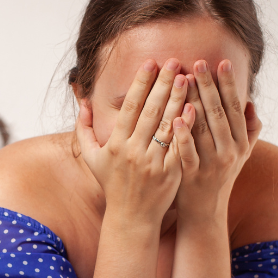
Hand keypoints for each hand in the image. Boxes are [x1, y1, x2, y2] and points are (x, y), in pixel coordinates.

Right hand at [77, 58, 193, 224]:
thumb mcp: (92, 158)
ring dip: (178, 98)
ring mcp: (152, 162)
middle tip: (175, 61)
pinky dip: (185, 127)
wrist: (130, 217)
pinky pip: (178, 145)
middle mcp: (133, 151)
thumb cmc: (111, 185)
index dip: (140, 83)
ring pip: (166, 124)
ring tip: (188, 77)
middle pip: (150, 110)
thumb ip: (84, 130)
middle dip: (163, 83)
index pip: (129, 107)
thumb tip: (83, 103)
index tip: (150, 62)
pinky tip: (194, 108)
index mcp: (115, 144)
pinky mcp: (169, 172)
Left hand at [172, 60, 260, 221]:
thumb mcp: (241, 155)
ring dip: (194, 102)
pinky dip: (183, 134)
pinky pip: (188, 151)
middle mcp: (229, 152)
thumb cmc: (220, 178)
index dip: (229, 85)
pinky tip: (176, 116)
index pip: (235, 108)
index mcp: (240, 144)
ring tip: (184, 79)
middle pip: (219, 113)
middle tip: (198, 62)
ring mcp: (211, 164)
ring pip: (203, 129)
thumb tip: (251, 103)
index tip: (221, 61)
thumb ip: (249, 130)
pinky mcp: (192, 175)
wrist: (205, 214)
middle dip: (209, 86)